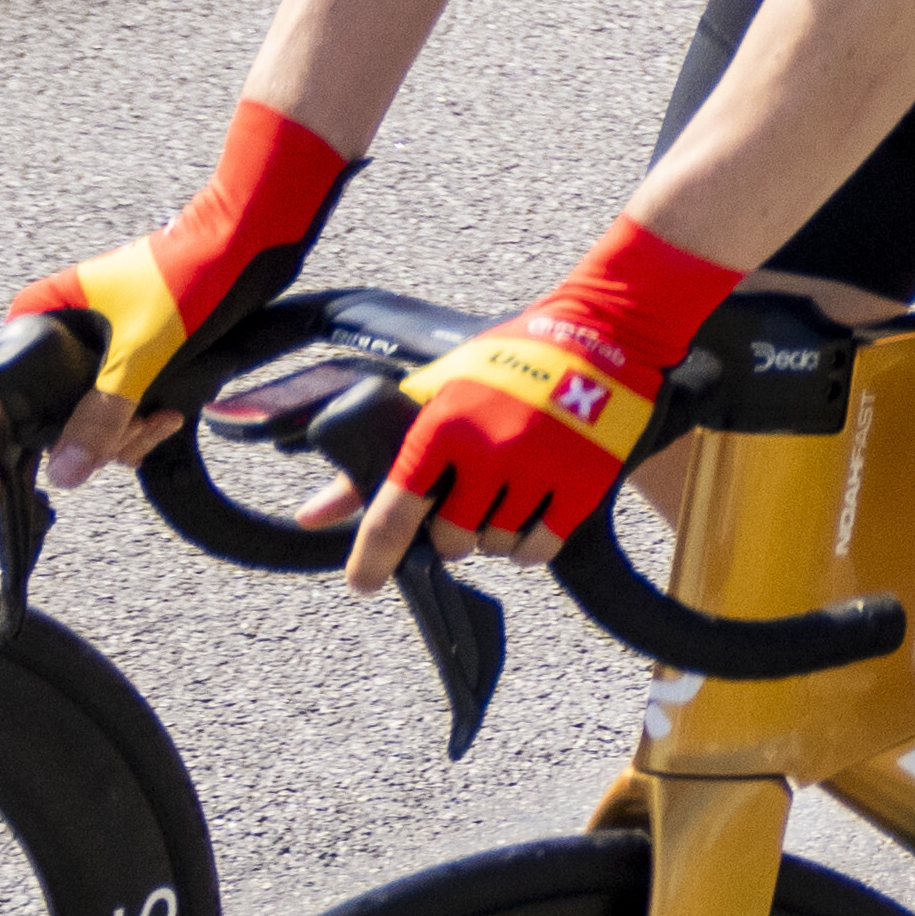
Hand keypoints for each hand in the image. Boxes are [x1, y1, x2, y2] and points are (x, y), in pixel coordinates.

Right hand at [0, 98, 350, 509]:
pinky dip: (136, 426)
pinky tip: (166, 417)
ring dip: (118, 438)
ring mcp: (89, 352)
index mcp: (34, 321)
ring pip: (80, 424)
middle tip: (117, 447)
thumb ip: (102, 412)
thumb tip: (63, 473)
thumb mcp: (141, 351)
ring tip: (157, 420)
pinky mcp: (124, 361)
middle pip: (37, 420)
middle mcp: (53, 338)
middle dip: (78, 446)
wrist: (246, 238)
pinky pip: (113, 412)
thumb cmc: (189, 274)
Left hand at [361, 222, 736, 581]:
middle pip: (451, 538)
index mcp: (442, 425)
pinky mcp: (585, 480)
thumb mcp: (436, 393)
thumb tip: (310, 516)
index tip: (363, 583)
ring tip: (502, 506)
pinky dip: (529, 548)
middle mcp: (489, 450)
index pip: (394, 510)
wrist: (603, 332)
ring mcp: (541, 467)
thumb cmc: (507, 361)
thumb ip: (374, 455)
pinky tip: (528, 525)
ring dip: (492, 538)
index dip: (373, 557)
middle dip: (450, 535)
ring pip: (497, 545)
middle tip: (462, 512)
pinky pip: (542, 546)